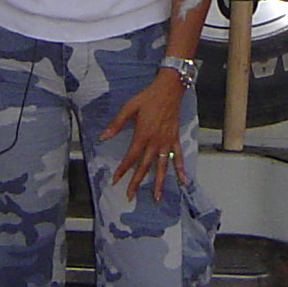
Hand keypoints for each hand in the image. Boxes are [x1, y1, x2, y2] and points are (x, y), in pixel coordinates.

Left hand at [103, 69, 190, 201]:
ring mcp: (166, 142)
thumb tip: (103, 137)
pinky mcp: (175, 139)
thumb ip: (116, 123)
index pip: (130, 157)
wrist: (169, 89)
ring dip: (159, 182)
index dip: (122, 170)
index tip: (115, 180)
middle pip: (144, 166)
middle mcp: (155, 142)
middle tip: (130, 196)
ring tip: (157, 197)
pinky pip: (178, 156)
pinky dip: (180, 168)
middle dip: (136, 182)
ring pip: (162, 166)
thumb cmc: (148, 97)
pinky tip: (183, 180)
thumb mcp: (129, 107)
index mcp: (142, 135)